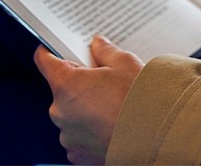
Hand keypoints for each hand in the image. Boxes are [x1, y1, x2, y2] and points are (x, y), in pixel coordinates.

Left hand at [33, 36, 143, 164]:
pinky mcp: (79, 156)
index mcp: (66, 85)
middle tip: (103, 82)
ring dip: (85, 111)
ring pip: (71, 115)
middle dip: (79, 84)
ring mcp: (68, 137)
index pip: (45, 61)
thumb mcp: (125, 64)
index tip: (57, 49)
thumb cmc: (140, 101)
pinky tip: (111, 126)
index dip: (52, 52)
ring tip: (112, 108)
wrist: (156, 137)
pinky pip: (79, 138)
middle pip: (62, 90)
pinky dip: (91, 132)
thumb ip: (105, 52)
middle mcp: (60, 113)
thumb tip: (98, 46)